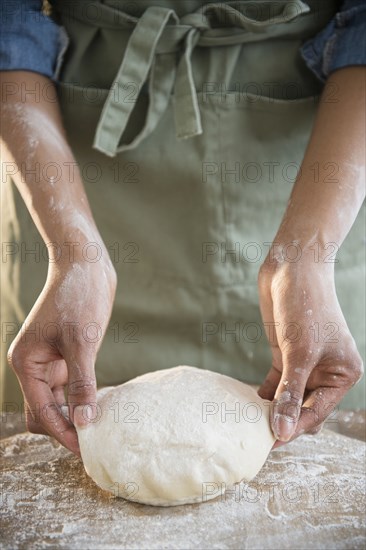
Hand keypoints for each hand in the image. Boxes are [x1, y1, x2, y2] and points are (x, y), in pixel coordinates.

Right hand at [7, 255, 116, 454]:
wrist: (85, 265)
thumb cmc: (79, 297)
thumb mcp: (82, 342)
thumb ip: (81, 384)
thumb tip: (84, 423)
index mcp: (27, 364)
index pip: (42, 411)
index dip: (63, 432)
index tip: (85, 449)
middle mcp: (34, 367)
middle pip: (45, 412)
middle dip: (65, 428)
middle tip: (94, 442)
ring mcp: (51, 363)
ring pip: (58, 403)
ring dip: (74, 416)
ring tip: (100, 430)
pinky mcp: (67, 357)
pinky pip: (71, 388)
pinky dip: (82, 400)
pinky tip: (102, 408)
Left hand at [257, 250, 362, 444]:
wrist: (292, 269)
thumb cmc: (305, 307)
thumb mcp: (299, 353)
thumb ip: (290, 393)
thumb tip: (282, 431)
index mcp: (341, 375)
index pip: (317, 411)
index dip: (295, 427)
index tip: (271, 442)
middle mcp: (325, 372)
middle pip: (303, 408)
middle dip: (284, 420)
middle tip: (257, 436)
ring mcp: (304, 364)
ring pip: (288, 397)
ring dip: (272, 409)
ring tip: (249, 424)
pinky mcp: (285, 355)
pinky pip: (276, 383)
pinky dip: (265, 393)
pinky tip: (248, 404)